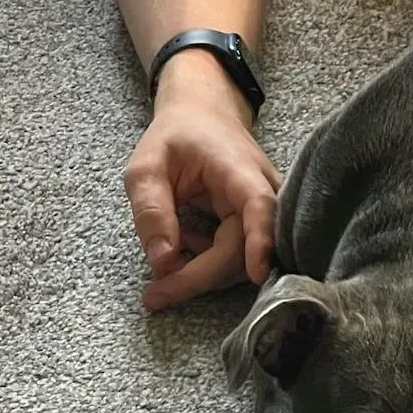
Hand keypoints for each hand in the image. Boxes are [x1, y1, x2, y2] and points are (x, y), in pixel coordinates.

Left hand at [124, 48, 280, 310]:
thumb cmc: (176, 137)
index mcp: (238, 169)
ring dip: (199, 271)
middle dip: (198, 276)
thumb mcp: (146, 167)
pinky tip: (184, 243)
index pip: (259, 207)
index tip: (257, 273)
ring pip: (241, 261)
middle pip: (242, 249)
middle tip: (153, 296)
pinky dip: (205, 261)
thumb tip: (162, 263)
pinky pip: (238, 257)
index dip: (260, 242)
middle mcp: (264, 193)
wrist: (204, 117)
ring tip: (163, 258)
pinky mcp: (258, 228)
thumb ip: (151, 211)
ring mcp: (266, 214)